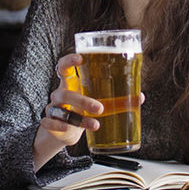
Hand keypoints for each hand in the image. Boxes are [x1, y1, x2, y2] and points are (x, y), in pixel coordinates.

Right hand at [32, 53, 145, 170]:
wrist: (66, 131)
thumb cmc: (83, 109)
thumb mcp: (99, 102)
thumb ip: (118, 100)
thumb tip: (140, 97)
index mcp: (70, 83)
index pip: (64, 66)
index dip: (69, 60)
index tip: (80, 58)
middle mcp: (60, 94)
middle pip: (65, 93)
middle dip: (82, 101)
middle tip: (100, 108)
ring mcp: (53, 108)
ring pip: (59, 110)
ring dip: (78, 118)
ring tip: (95, 125)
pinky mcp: (49, 123)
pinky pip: (49, 123)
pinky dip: (59, 126)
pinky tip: (67, 129)